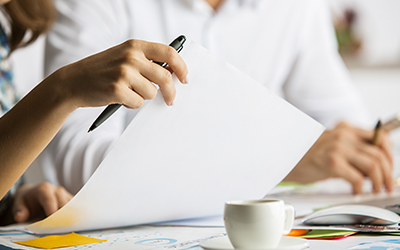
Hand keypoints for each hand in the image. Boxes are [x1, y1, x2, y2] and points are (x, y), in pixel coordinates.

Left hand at [12, 182, 72, 222]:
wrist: (32, 194)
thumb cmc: (26, 201)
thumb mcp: (19, 205)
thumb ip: (20, 211)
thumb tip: (20, 217)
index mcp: (44, 189)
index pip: (50, 200)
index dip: (52, 211)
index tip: (52, 222)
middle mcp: (57, 190)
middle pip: (63, 203)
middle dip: (62, 216)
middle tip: (60, 229)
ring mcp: (65, 194)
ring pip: (71, 206)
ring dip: (69, 217)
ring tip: (65, 228)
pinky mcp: (70, 200)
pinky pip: (74, 208)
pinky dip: (72, 216)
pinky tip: (69, 224)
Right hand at [54, 39, 187, 108]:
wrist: (73, 81)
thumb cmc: (103, 70)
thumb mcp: (123, 56)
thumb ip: (146, 61)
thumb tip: (173, 74)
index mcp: (135, 45)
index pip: (169, 52)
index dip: (181, 67)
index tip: (185, 79)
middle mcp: (131, 56)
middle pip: (165, 77)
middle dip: (171, 92)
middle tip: (171, 101)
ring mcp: (123, 73)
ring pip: (152, 93)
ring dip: (143, 97)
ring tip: (128, 92)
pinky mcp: (117, 89)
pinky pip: (138, 103)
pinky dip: (132, 104)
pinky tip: (120, 99)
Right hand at [284, 122, 392, 193]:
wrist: (285, 159)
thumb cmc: (307, 155)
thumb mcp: (332, 145)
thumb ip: (352, 150)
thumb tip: (376, 168)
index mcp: (346, 128)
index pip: (380, 137)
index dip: (389, 155)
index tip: (389, 168)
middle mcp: (344, 134)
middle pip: (379, 153)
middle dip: (387, 173)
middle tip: (386, 185)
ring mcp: (337, 147)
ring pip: (373, 165)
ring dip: (379, 182)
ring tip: (375, 190)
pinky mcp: (331, 161)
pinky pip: (358, 177)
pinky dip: (361, 187)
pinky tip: (355, 190)